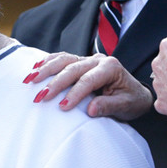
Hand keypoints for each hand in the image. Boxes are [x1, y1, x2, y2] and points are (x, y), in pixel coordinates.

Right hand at [23, 52, 152, 120]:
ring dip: (46, 69)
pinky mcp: (81, 61)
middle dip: (55, 83)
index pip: (89, 80)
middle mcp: (98, 60)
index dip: (75, 93)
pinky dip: (48, 61)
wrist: (135, 94)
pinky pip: (62, 58)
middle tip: (41, 97)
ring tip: (30, 80)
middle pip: (73, 68)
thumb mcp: (125, 106)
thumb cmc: (131, 101)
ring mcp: (88, 59)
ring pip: (64, 60)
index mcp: (111, 67)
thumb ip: (109, 106)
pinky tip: (34, 67)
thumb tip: (90, 109)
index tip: (62, 107)